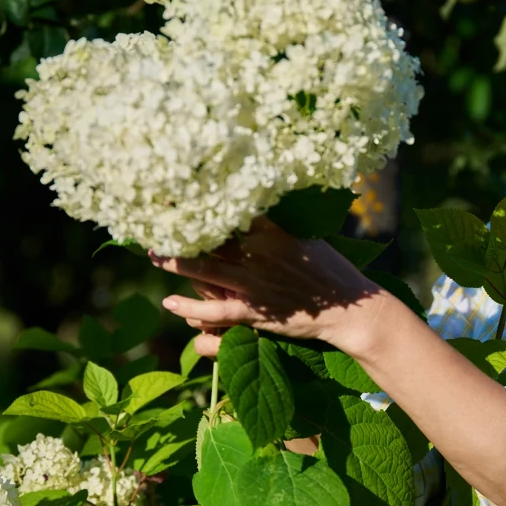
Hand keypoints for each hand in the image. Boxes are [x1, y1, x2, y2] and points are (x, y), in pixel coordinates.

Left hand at [150, 217, 388, 357]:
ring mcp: (255, 284)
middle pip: (210, 238)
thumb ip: (277, 223)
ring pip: (204, 270)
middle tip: (156, 221)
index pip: (230, 211)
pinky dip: (190, 307)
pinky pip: (214, 311)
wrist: (349, 308)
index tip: (181, 192)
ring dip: (175, 262)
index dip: (203, 202)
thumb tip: (254, 200)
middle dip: (181, 230)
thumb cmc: (329, 268)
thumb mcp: (307, 235)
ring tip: (155, 255)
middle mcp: (260, 255)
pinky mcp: (255, 312)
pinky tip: (170, 302)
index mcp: (274, 230)